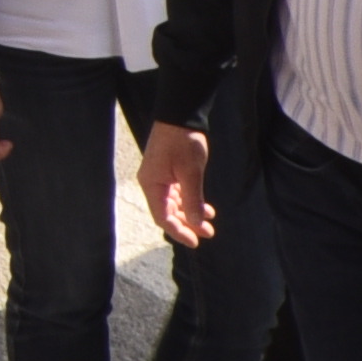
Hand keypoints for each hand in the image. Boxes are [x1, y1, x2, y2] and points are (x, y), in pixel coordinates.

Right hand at [144, 117, 215, 246]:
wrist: (180, 118)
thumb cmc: (182, 144)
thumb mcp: (190, 173)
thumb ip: (192, 200)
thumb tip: (197, 224)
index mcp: (151, 184)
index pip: (162, 216)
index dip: (178, 231)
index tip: (196, 242)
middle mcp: (152, 184)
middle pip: (167, 212)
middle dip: (187, 224)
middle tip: (208, 233)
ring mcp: (160, 178)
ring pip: (174, 205)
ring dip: (191, 214)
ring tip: (210, 223)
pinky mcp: (168, 173)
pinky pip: (178, 194)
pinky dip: (190, 202)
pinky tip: (206, 208)